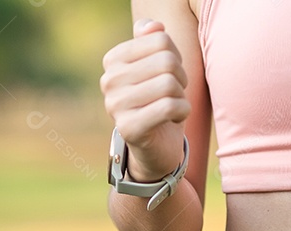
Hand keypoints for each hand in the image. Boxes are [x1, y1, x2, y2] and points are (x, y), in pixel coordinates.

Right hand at [100, 18, 190, 180]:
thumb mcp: (159, 66)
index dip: (175, 56)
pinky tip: (174, 118)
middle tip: (174, 93)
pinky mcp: (128, 128)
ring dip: (181, 96)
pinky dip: (182, 111)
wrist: (156, 145)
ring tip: (172, 105)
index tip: (170, 74)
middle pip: (166, 61)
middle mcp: (108, 80)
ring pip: (169, 84)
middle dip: (180, 77)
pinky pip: (170, 106)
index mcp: (113, 59)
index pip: (160, 39)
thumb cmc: (160, 99)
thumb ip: (153, 40)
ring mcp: (114, 105)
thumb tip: (153, 26)